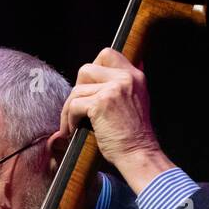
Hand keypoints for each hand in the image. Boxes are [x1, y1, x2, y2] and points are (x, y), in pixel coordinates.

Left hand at [56, 47, 173, 192]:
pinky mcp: (101, 103)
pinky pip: (74, 105)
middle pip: (86, 69)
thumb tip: (111, 69)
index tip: (89, 88)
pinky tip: (73, 130)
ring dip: (69, 108)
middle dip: (77, 89)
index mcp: (135, 76)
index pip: (107, 54)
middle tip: (78, 107)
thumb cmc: (133, 135)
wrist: (139, 154)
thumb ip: (125, 85)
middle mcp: (126, 78)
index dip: (93, 68)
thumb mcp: (137, 101)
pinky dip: (69, 119)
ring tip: (71, 124)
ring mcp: (114, 89)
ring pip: (77, 89)